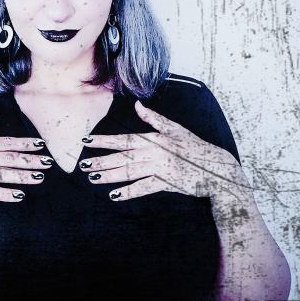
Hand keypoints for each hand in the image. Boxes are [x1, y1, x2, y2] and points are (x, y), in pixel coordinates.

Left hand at [80, 100, 250, 200]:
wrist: (216, 167)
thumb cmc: (195, 146)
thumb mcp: (175, 128)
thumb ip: (154, 118)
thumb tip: (137, 105)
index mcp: (155, 138)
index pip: (124, 139)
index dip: (104, 141)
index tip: (86, 142)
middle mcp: (155, 152)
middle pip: (123, 157)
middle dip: (101, 161)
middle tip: (83, 165)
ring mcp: (161, 168)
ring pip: (130, 172)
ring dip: (110, 176)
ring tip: (93, 179)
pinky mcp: (167, 183)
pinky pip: (144, 188)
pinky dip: (129, 192)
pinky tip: (114, 196)